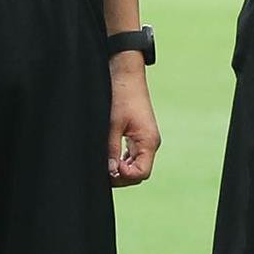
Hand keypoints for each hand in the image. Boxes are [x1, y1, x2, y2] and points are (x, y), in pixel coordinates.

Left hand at [107, 60, 159, 186]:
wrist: (126, 77)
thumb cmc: (121, 97)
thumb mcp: (112, 125)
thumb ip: (111, 150)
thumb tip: (109, 171)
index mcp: (148, 142)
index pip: (141, 173)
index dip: (125, 176)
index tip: (109, 169)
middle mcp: (151, 143)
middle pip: (140, 172)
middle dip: (122, 176)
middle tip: (103, 170)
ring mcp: (146, 140)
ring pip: (137, 166)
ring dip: (122, 169)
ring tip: (105, 163)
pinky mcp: (140, 136)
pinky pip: (134, 156)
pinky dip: (123, 161)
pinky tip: (110, 157)